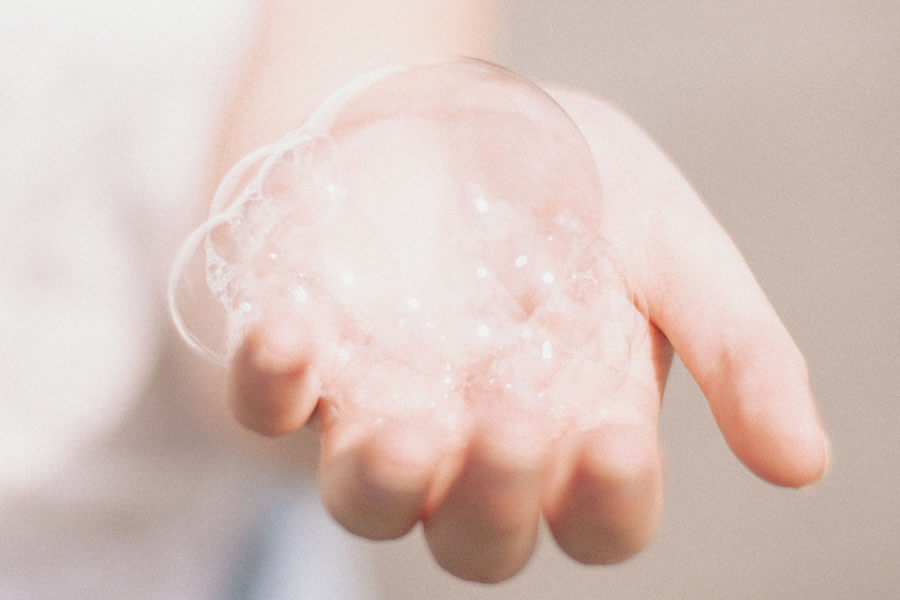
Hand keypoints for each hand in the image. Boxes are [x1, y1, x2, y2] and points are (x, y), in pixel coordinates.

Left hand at [229, 87, 828, 582]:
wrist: (455, 114)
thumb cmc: (569, 185)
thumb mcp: (670, 243)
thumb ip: (735, 348)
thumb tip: (805, 464)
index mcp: (576, 427)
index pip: (598, 514)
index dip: (607, 500)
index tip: (613, 438)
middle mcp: (476, 441)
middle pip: (478, 537)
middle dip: (494, 500)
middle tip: (511, 421)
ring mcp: (382, 407)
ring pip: (367, 499)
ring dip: (383, 481)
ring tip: (406, 427)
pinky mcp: (305, 362)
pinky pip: (268, 407)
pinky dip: (271, 382)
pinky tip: (292, 332)